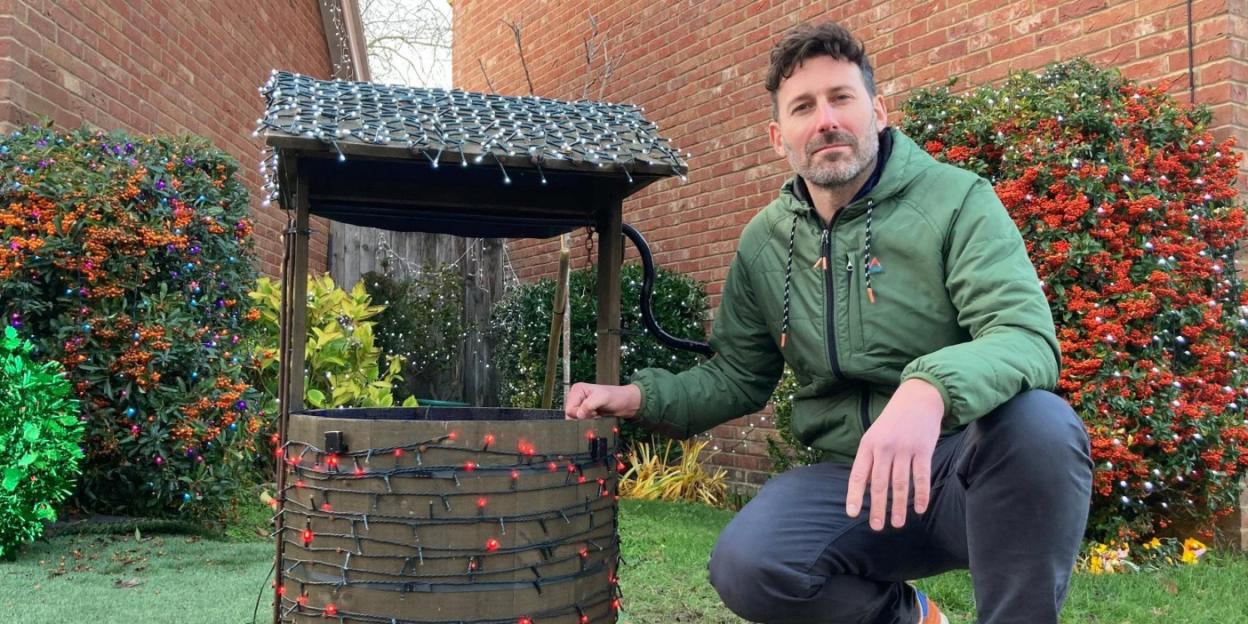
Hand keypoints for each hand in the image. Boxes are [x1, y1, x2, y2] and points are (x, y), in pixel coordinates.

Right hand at [564, 383, 641, 419]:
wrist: (626, 403)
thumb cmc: (616, 397)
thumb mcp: (603, 398)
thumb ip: (589, 405)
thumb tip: (578, 415)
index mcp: (577, 390)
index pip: (569, 409)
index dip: (580, 414)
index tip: (593, 411)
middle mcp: (577, 397)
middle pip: (571, 415)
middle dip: (583, 418)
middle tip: (596, 413)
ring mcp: (581, 405)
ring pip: (576, 420)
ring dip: (587, 420)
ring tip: (597, 415)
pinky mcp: (586, 412)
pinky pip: (582, 422)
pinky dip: (589, 422)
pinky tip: (597, 417)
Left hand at [846, 379, 944, 530]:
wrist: (918, 398)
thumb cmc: (892, 422)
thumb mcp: (874, 436)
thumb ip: (869, 460)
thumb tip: (864, 488)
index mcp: (868, 445)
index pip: (858, 475)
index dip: (854, 495)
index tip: (852, 514)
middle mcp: (884, 448)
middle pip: (879, 484)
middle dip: (878, 508)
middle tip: (877, 526)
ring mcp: (905, 449)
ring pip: (900, 484)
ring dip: (899, 506)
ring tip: (898, 523)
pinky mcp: (924, 450)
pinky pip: (922, 477)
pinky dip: (921, 495)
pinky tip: (919, 509)